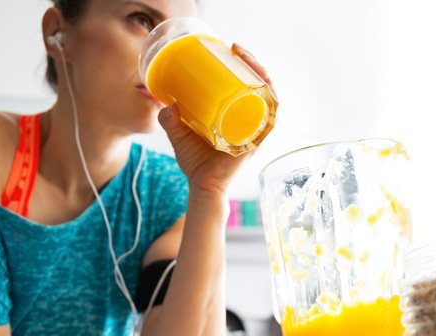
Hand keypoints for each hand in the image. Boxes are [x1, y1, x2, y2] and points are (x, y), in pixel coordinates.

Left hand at [158, 44, 275, 195]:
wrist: (202, 186)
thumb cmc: (196, 162)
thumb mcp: (178, 134)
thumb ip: (169, 120)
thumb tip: (165, 103)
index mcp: (236, 115)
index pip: (247, 84)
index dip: (245, 64)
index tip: (232, 48)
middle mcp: (250, 120)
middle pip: (261, 84)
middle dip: (254, 63)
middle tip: (237, 49)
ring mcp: (255, 130)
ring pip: (268, 96)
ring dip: (262, 75)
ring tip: (247, 60)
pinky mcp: (256, 141)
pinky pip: (270, 118)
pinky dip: (270, 101)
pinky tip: (264, 85)